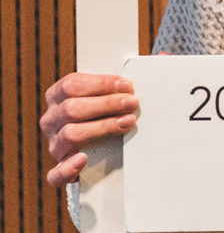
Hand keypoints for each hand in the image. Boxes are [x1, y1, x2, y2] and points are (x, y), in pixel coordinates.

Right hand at [40, 73, 139, 187]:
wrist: (105, 150)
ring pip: (70, 134)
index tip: (128, 85)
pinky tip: (84, 160)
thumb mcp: (116, 93)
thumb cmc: (109, 113)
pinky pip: (55, 174)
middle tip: (133, 103)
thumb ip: (132, 78)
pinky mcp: (60, 171)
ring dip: (101, 127)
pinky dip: (68, 168)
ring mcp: (55, 145)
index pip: (71, 84)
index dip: (100, 84)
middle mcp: (52, 120)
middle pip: (72, 108)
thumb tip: (163, 58)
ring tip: (127, 123)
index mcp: (58, 96)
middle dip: (106, 104)